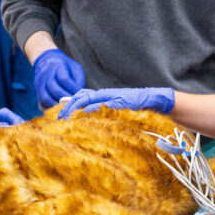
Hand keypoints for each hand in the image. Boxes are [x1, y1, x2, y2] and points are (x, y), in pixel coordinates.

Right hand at [32, 49, 85, 108]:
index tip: (79, 95)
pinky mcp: (36, 90)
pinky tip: (58, 108)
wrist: (46, 60)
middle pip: (55, 90)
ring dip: (57, 105)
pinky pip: (42, 102)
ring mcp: (39, 82)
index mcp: (57, 65)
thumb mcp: (75, 68)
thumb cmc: (65, 66)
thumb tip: (78, 96)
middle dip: (66, 99)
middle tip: (73, 104)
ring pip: (46, 98)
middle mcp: (46, 74)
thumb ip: (78, 80)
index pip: (64, 79)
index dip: (72, 89)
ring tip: (66, 108)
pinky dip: (50, 107)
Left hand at [57, 87, 174, 119]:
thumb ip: (106, 112)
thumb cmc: (139, 107)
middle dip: (68, 106)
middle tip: (57, 118)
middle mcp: (106, 94)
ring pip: (88, 99)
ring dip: (75, 107)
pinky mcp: (119, 101)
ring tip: (65, 117)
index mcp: (105, 96)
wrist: (156, 100)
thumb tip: (93, 120)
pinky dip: (91, 109)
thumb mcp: (119, 110)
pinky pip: (102, 104)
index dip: (70, 104)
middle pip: (81, 96)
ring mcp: (112, 96)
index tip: (59, 114)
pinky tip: (83, 114)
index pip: (82, 96)